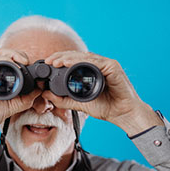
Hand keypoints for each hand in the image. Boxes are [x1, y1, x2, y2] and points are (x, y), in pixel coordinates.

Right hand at [0, 49, 41, 147]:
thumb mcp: (12, 105)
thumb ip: (26, 98)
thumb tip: (39, 89)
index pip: (3, 58)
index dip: (17, 57)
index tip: (29, 65)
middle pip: (0, 52)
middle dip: (16, 53)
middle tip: (27, 61)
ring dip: (11, 54)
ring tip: (22, 61)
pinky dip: (3, 62)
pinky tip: (14, 68)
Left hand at [42, 51, 163, 135]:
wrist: (123, 115)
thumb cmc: (106, 107)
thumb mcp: (79, 103)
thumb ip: (63, 99)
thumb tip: (46, 94)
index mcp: (92, 70)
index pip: (74, 60)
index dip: (60, 60)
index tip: (47, 64)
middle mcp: (99, 64)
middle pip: (77, 55)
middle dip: (61, 56)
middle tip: (48, 61)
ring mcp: (107, 64)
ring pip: (84, 57)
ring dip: (68, 58)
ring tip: (56, 61)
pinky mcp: (112, 67)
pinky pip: (95, 62)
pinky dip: (81, 62)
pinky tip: (69, 63)